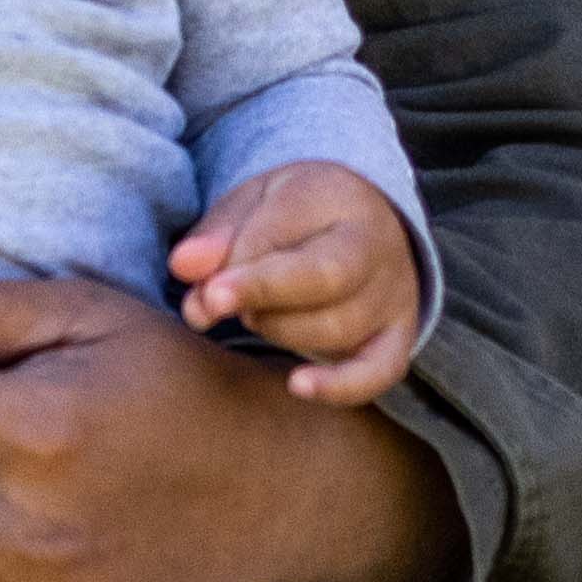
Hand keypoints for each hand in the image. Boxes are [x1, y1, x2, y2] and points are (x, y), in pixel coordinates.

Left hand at [174, 159, 425, 400]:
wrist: (357, 220)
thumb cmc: (289, 216)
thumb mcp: (249, 205)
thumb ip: (217, 236)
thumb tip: (184, 267)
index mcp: (335, 196)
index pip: (287, 230)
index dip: (242, 267)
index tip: (205, 290)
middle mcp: (377, 246)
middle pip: (325, 279)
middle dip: (262, 297)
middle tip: (215, 303)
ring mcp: (394, 294)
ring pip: (339, 328)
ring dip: (278, 330)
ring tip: (251, 316)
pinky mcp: (398, 335)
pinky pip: (381, 370)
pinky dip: (341, 385)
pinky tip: (298, 385)